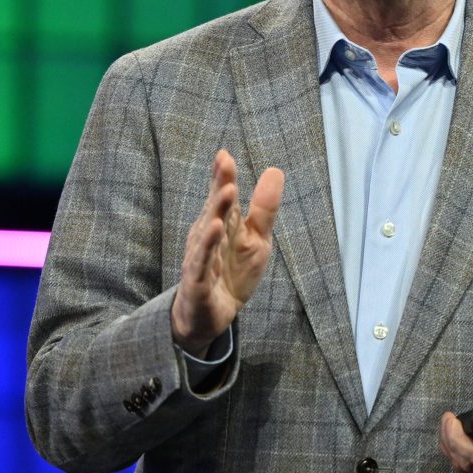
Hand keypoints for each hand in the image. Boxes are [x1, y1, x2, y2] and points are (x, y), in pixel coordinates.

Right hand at [171, 150, 283, 355]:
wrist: (210, 317)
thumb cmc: (231, 273)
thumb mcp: (256, 240)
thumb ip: (264, 208)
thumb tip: (275, 169)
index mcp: (222, 225)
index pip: (222, 197)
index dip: (223, 176)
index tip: (225, 154)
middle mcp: (207, 237)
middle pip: (215, 209)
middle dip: (220, 186)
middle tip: (225, 163)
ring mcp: (200, 259)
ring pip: (207, 233)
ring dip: (216, 213)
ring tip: (227, 192)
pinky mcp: (197, 282)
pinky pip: (201, 263)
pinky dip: (206, 248)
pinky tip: (214, 230)